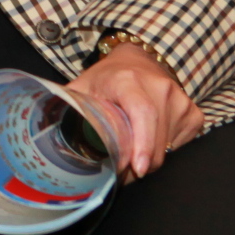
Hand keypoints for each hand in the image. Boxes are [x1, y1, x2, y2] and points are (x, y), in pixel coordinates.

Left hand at [67, 40, 202, 181]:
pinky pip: (179, 145)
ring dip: (149, 160)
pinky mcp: (192, 113)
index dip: (141, 143)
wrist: (138, 59)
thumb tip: (42, 133)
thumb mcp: (83, 87)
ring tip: (131, 154)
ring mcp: (180, 100)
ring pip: (168, 147)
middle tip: (121, 175)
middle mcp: (160, 87)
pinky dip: (163, 151)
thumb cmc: (107, 78)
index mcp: (129, 80)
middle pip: (155, 139)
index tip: (135, 168)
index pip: (143, 113)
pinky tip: (149, 140)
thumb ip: (68, 108)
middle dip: (138, 165)